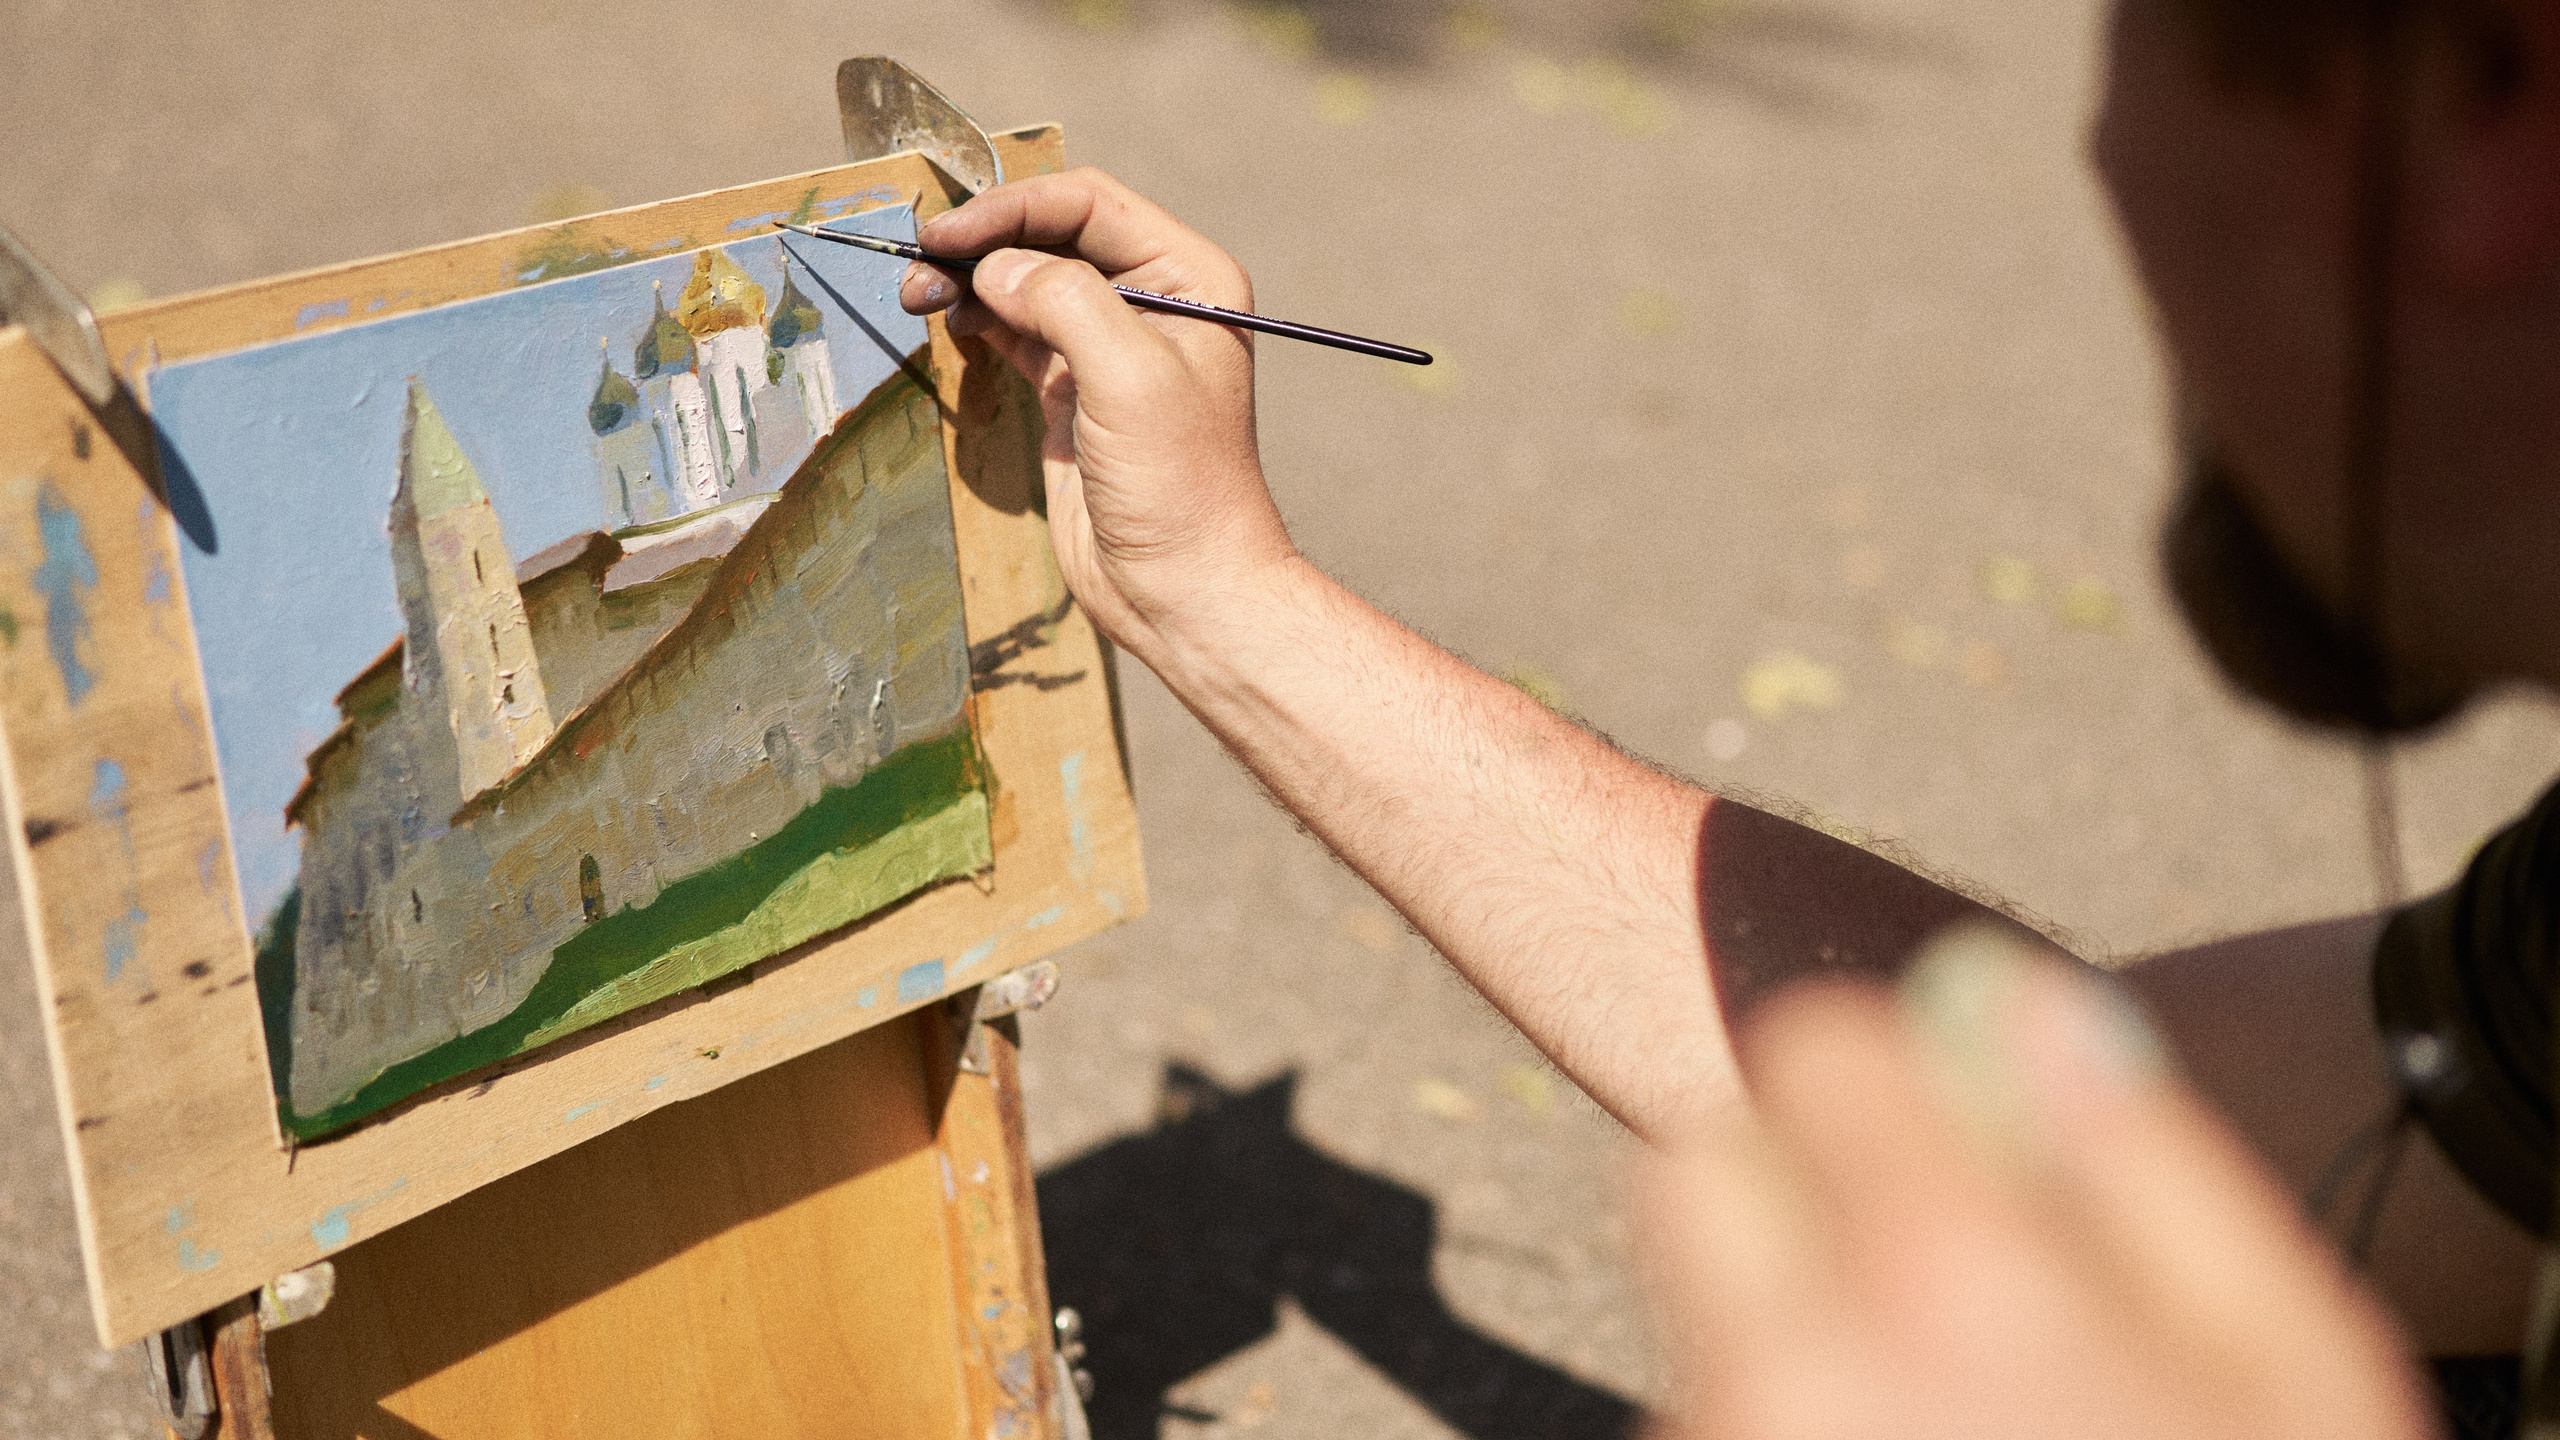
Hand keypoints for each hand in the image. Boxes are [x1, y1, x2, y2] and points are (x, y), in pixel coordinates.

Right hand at [899, 168, 1295, 657]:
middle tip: (920, 260)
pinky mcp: (1073, 390)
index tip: (949, 233)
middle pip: (1053, 235)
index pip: (1090, 204)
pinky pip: (1016, 330)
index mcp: (1190, 278)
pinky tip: (947, 318)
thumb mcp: (1131, 377)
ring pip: (1026, 281)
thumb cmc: (1182, 487)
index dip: (1014, 207)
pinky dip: (978, 317)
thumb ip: (1066, 302)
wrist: (1184, 588)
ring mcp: (1109, 346)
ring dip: (971, 279)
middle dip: (985, 239)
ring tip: (918, 293)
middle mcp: (1154, 300)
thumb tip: (996, 266)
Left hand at [1638, 925, 2435, 1439]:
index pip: (1813, 1051)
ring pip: (1699, 1326)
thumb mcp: (2286, 1378)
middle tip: (1913, 1293)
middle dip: (1785, 1195)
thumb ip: (2147, 1167)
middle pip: (1696, 1173)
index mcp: (1951, 1293)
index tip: (1944, 1144)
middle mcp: (1782, 1376)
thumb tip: (2020, 1001)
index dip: (1887, 1082)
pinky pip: (1694, 1430)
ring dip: (1781, 1347)